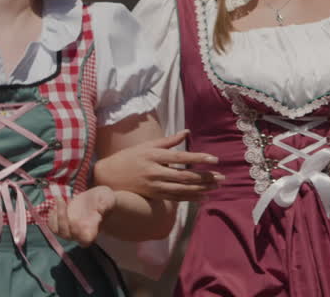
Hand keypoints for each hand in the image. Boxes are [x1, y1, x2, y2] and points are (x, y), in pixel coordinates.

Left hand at [49, 186, 115, 246]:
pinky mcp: (64, 222)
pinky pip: (53, 226)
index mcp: (93, 228)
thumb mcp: (108, 198)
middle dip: (61, 218)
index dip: (78, 233)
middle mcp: (81, 232)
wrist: (99, 198)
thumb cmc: (105, 199)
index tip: (77, 219)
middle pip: (67, 235)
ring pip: (58, 231)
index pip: (85, 240)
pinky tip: (56, 203)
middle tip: (62, 200)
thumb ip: (105, 203)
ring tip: (59, 200)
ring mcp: (71, 228)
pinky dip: (50, 217)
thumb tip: (101, 208)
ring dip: (54, 217)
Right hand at [93, 130, 222, 201]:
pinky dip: (190, 198)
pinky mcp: (154, 195)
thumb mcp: (147, 145)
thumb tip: (187, 132)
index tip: (214, 160)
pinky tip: (203, 197)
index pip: (181, 157)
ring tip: (216, 187)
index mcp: (154, 155)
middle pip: (185, 175)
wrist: (107, 176)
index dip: (198, 158)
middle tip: (222, 177)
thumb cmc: (128, 157)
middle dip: (205, 177)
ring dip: (201, 189)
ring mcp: (154, 186)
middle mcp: (155, 171)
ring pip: (182, 189)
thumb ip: (168, 141)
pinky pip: (175, 198)